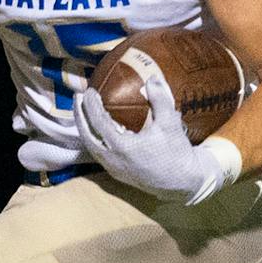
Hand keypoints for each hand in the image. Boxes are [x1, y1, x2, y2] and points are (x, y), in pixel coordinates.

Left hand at [73, 51, 242, 204]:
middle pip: (87, 135)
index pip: (98, 122)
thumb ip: (160, 99)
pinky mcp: (118, 174)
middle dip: (80, 116)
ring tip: (85, 113)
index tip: (89, 91)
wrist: (184, 184)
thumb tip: (152, 79)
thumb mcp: (170, 123)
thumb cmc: (176, 154)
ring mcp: (114, 169)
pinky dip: (95, 139)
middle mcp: (112, 159)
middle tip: (78, 98)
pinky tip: (100, 131)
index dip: (91, 105)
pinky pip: (99, 154)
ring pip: (91, 147)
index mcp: (121, 147)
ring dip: (86, 128)